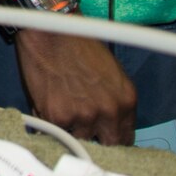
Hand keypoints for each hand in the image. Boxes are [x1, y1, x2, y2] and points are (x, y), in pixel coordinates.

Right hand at [14, 28, 137, 145]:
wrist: (51, 30)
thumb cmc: (79, 44)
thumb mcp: (111, 72)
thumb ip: (113, 100)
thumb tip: (107, 124)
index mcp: (126, 101)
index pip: (126, 138)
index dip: (111, 136)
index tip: (102, 136)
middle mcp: (109, 112)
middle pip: (107, 145)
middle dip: (95, 138)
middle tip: (82, 126)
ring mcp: (83, 117)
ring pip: (78, 139)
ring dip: (70, 129)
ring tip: (62, 106)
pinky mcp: (57, 118)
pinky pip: (55, 133)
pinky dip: (50, 124)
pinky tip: (48, 104)